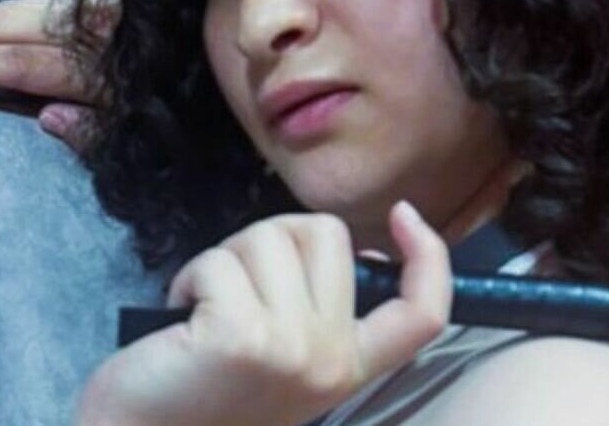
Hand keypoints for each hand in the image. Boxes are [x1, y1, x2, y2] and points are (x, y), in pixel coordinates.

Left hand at [74, 203, 451, 425]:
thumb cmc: (201, 393)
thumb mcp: (285, 360)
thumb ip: (324, 312)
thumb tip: (363, 253)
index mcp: (348, 367)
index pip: (423, 313)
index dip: (428, 254)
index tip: (403, 215)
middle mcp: (331, 361)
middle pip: (327, 235)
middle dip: (269, 240)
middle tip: (235, 289)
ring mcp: (291, 348)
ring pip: (271, 236)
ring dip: (224, 258)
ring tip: (204, 307)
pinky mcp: (242, 335)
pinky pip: (220, 260)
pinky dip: (190, 277)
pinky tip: (180, 317)